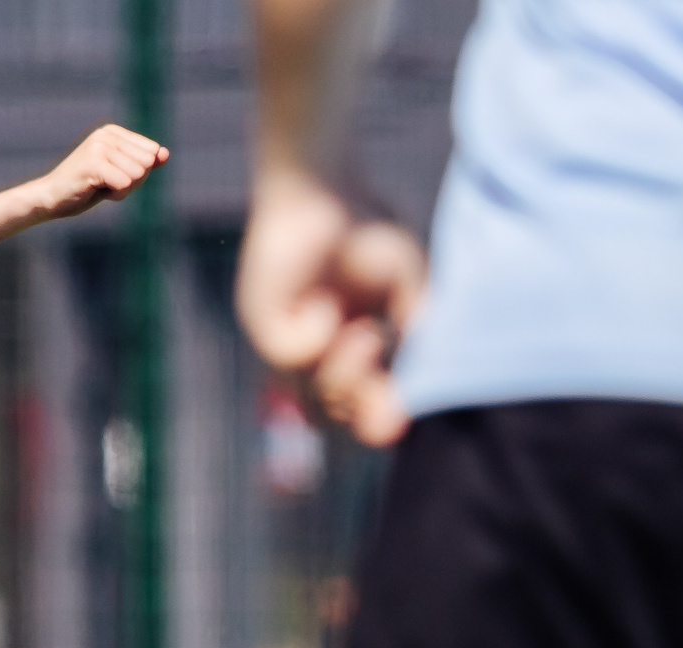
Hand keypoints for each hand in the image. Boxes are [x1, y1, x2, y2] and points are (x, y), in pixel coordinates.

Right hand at [34, 124, 168, 220]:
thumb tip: (165, 154)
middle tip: (105, 184)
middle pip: (147, 163)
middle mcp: (106, 134)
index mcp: (113, 131)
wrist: (49, 199)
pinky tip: (93, 190)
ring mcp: (100, 146)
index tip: (112, 176)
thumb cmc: (84, 188)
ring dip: (121, 190)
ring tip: (98, 186)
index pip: (152, 153)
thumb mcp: (119, 173)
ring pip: (137, 175)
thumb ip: (143, 162)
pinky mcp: (94, 162)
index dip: (137, 173)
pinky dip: (114, 195)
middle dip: (131, 182)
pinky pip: (124, 184)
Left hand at [236, 169, 423, 447]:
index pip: (356, 410)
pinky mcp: (263, 322)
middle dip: (364, 400)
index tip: (397, 422)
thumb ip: (417, 333)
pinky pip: (292, 357)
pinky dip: (320, 337)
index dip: (376, 423)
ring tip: (363, 333)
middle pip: (332, 415)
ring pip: (309, 399)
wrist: (324, 188)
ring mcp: (285, 343)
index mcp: (347, 352)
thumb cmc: (367, 232)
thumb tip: (418, 386)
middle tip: (380, 355)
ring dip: (345, 373)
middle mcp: (311, 355)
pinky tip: (327, 305)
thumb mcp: (406, 287)